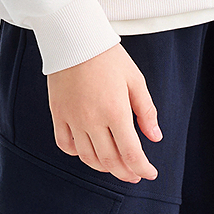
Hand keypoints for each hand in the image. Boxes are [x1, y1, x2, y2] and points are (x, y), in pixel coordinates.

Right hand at [47, 43, 161, 182]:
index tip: (150, 173)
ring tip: (115, 166)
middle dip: (125, 172)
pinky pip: (65, 145)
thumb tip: (155, 137)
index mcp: (115, 111)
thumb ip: (146, 111)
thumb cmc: (109, 57)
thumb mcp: (136, 80)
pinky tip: (89, 151)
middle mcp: (92, 120)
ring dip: (104, 167)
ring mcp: (72, 119)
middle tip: (135, 175)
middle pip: (110, 160)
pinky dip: (77, 154)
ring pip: (88, 157)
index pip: (131, 153)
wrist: (74, 38)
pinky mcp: (58, 114)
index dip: (142, 168)